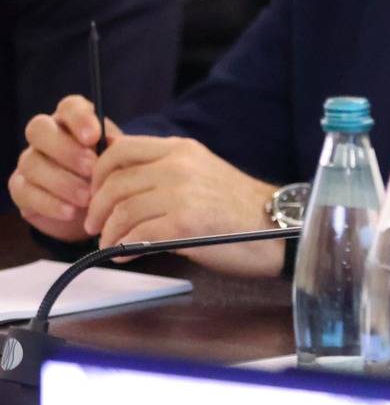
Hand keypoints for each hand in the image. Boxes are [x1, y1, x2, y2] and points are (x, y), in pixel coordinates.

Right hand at [9, 95, 119, 240]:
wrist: (97, 209)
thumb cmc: (111, 175)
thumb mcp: (120, 162)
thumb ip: (117, 151)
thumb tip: (114, 145)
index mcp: (74, 121)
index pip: (70, 107)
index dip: (80, 119)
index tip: (95, 137)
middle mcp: (46, 136)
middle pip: (39, 129)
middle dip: (65, 149)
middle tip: (91, 168)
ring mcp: (30, 161)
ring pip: (32, 163)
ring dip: (62, 181)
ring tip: (88, 198)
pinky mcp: (21, 188)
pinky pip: (26, 191)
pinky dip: (50, 203)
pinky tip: (71, 212)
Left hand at [84, 135, 284, 276]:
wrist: (279, 228)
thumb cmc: (241, 210)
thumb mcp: (201, 176)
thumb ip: (164, 176)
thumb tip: (121, 192)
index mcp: (181, 150)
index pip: (119, 149)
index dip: (98, 174)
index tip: (96, 195)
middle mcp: (179, 165)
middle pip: (114, 182)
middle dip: (97, 209)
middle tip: (95, 227)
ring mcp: (182, 192)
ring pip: (122, 210)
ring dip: (109, 233)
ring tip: (111, 245)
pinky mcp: (186, 222)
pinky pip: (137, 234)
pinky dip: (123, 247)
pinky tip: (125, 255)